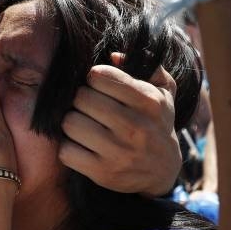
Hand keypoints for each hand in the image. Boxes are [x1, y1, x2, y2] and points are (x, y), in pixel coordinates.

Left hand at [59, 54, 180, 197]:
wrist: (162, 170)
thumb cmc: (157, 122)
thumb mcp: (164, 90)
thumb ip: (147, 65)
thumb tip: (113, 56)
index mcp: (149, 102)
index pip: (100, 76)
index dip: (94, 77)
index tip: (98, 84)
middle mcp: (134, 127)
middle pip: (81, 98)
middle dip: (81, 98)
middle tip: (88, 105)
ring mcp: (118, 152)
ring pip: (70, 123)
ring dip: (72, 121)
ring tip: (83, 123)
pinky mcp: (102, 173)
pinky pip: (66, 152)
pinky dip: (68, 147)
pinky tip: (81, 144)